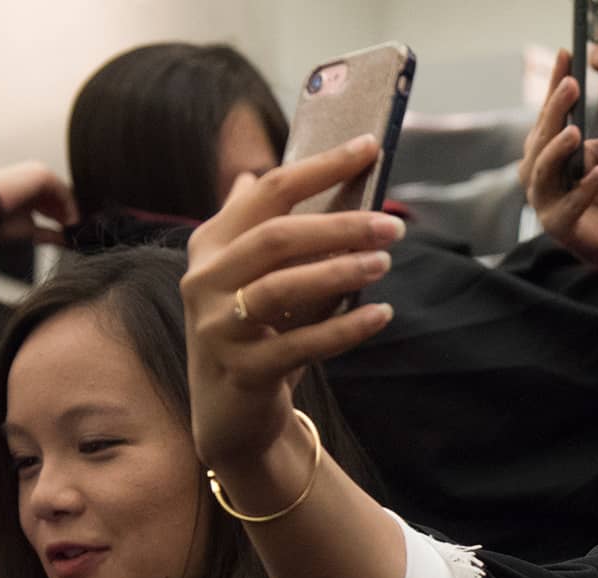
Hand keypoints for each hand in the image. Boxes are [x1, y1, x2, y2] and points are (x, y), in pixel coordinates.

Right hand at [0, 161, 78, 244]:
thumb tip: (68, 242)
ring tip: (72, 231)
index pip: (51, 203)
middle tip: (75, 233)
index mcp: (26, 190)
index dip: (61, 218)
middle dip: (68, 216)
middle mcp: (31, 179)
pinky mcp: (41, 173)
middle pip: (59, 198)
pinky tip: (70, 223)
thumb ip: (51, 234)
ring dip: (71, 213)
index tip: (67, 234)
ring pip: (63, 194)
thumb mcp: (29, 230)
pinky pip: (63, 191)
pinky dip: (70, 207)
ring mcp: (36, 173)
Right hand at [183, 135, 400, 470]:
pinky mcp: (241, 370)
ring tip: (385, 263)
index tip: (370, 147)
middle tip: (393, 226)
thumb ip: (263, 226)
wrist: (230, 412)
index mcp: (212, 244)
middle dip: (339, 226)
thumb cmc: (255, 329)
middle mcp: (205, 279)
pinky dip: (344, 329)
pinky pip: (299, 345)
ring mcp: (217, 326)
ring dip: (339, 272)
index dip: (320, 166)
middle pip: (276, 237)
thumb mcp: (254, 273)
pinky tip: (380, 314)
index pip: (268, 190)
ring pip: (280, 288)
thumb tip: (258, 172)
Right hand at [518, 47, 597, 266]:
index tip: (566, 55)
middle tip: (571, 86)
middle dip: (555, 110)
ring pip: (543, 170)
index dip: (554, 84)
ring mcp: (541, 197)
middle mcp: (535, 168)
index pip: (548, 111)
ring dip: (559, 150)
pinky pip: (568, 205)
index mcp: (543, 147)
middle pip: (541, 137)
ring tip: (576, 133)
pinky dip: (583, 189)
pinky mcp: (556, 223)